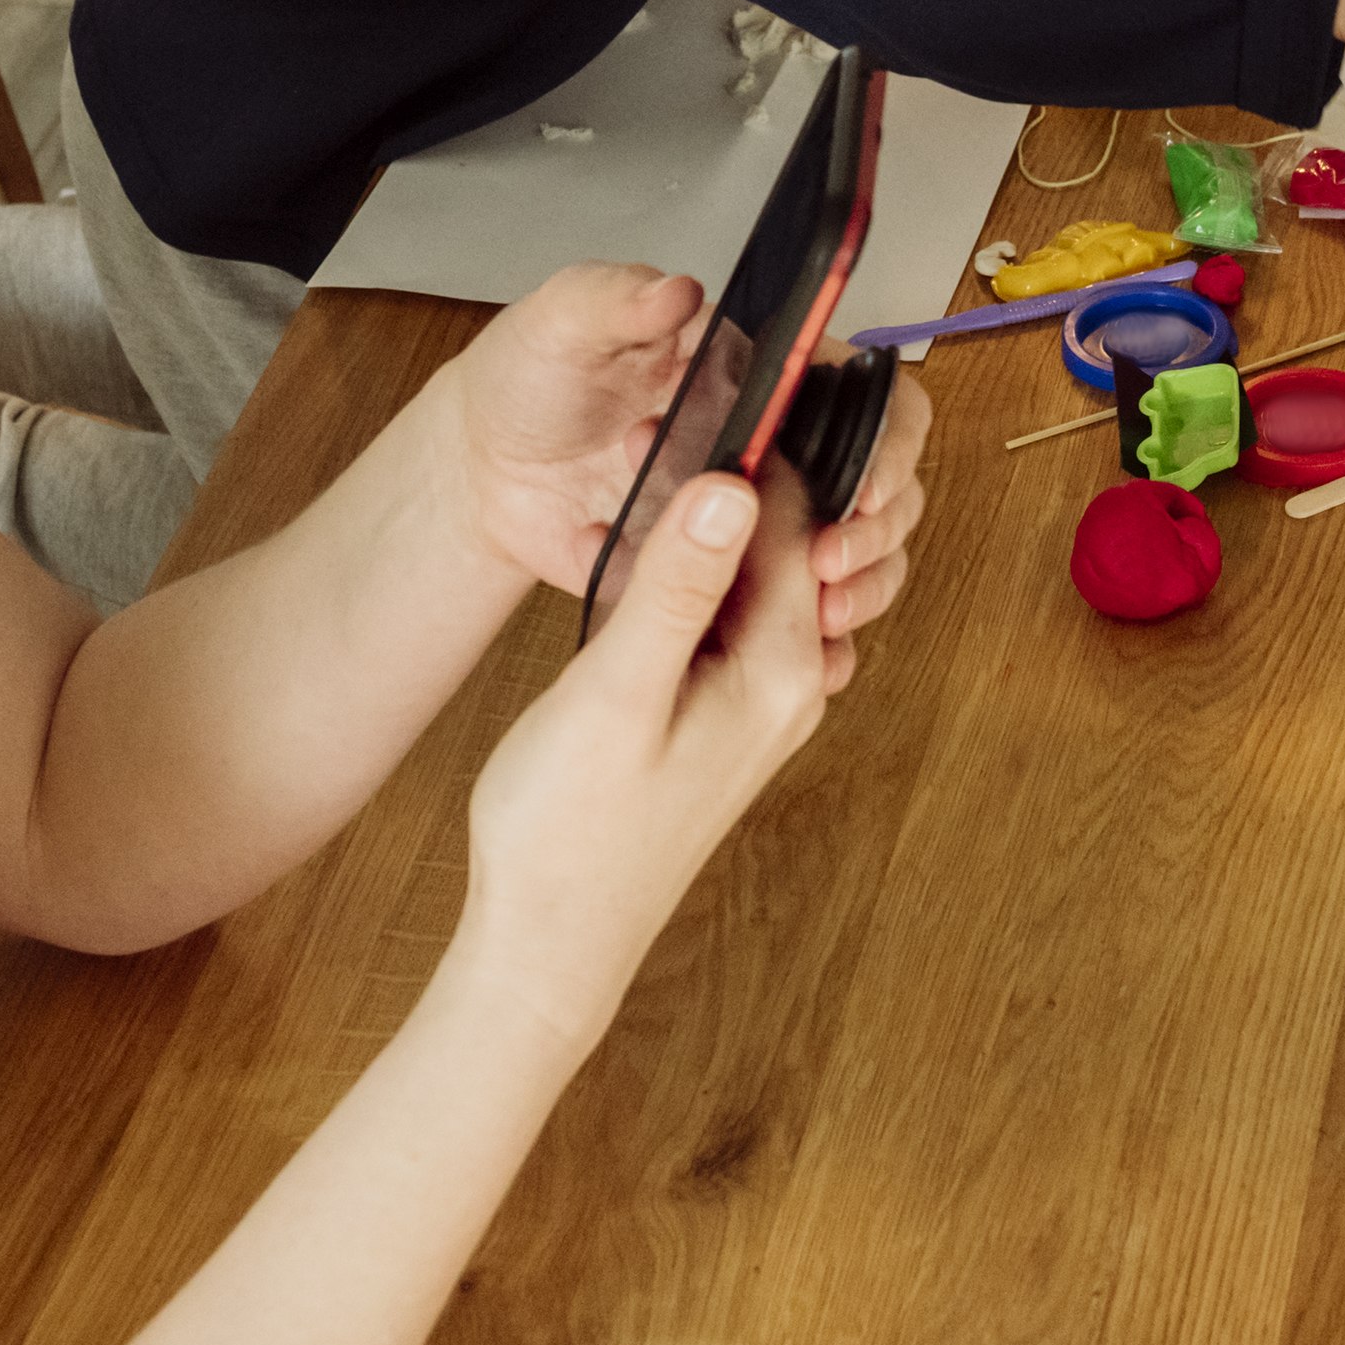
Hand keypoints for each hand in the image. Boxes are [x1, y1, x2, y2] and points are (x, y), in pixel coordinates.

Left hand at [445, 263, 944, 624]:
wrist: (478, 470)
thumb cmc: (527, 378)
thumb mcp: (560, 321)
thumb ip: (616, 296)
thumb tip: (679, 291)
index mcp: (752, 369)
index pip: (862, 388)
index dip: (884, 435)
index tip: (861, 481)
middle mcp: (768, 440)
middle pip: (878, 476)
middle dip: (879, 521)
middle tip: (830, 553)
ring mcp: (749, 512)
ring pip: (856, 546)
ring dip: (860, 580)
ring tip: (817, 602)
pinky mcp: (720, 572)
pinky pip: (790, 607)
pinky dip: (808, 632)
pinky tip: (787, 639)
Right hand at [450, 464, 849, 1034]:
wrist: (549, 943)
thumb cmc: (570, 834)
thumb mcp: (616, 694)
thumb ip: (676, 588)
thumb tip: (734, 487)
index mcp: (781, 672)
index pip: (795, 519)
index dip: (743, 448)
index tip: (689, 402)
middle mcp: (791, 685)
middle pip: (784, 543)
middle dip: (725, 482)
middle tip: (649, 437)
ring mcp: (759, 704)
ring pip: (750, 578)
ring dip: (699, 531)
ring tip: (633, 494)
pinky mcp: (719, 717)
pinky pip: (723, 619)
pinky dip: (685, 582)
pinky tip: (629, 570)